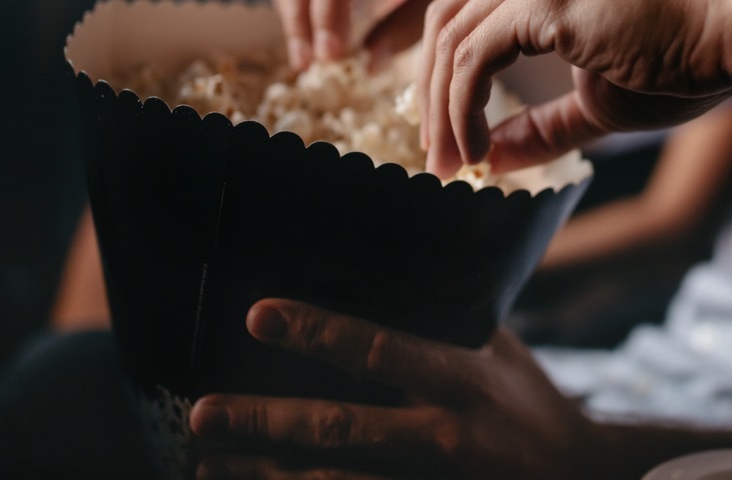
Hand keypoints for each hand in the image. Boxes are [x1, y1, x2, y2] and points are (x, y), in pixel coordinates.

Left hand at [190, 300, 606, 479]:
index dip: (319, 331)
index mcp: (459, 380)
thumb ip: (447, 321)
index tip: (258, 313)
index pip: (378, 350)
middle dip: (266, 422)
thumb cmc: (530, 405)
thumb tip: (391, 273)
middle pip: (342, 430)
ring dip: (269, 475)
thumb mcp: (499, 352)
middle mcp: (441, 435)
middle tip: (200, 413)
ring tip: (209, 464)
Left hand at [418, 0, 731, 176]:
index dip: (444, 80)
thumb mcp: (595, 101)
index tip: (450, 137)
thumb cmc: (682, 63)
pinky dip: (462, 106)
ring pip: (451, 39)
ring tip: (452, 164)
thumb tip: (486, 160)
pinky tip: (475, 147)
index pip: (466, 15)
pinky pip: (473, 55)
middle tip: (437, 159)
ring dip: (442, 111)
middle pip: (444, 21)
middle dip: (430, 97)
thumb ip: (538, 126)